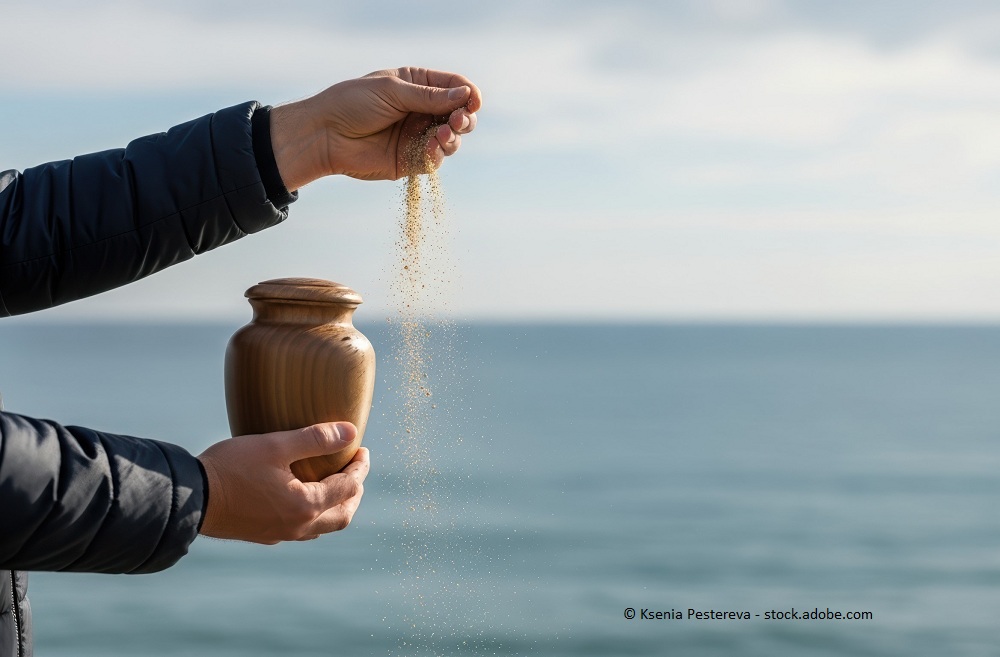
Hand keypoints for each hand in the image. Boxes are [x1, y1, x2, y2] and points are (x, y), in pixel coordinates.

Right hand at [197, 422, 369, 543]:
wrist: (188, 499)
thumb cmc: (232, 468)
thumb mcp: (275, 445)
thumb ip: (315, 439)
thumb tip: (351, 432)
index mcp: (306, 505)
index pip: (349, 487)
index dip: (360, 468)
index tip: (362, 450)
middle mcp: (298, 526)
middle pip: (342, 515)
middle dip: (355, 492)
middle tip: (356, 470)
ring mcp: (280, 534)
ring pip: (322, 527)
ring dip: (336, 507)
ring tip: (335, 484)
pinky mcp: (262, 535)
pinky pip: (300, 530)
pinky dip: (313, 515)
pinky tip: (303, 500)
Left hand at [270, 67, 482, 186]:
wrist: (325, 134)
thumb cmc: (353, 103)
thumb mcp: (393, 91)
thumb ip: (429, 96)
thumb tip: (465, 95)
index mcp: (417, 85)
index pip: (454, 87)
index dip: (468, 94)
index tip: (474, 101)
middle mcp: (421, 110)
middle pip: (459, 114)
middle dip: (465, 118)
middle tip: (459, 120)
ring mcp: (417, 135)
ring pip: (452, 139)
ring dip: (453, 136)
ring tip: (442, 134)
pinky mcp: (411, 160)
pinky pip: (435, 159)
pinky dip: (438, 154)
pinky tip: (430, 147)